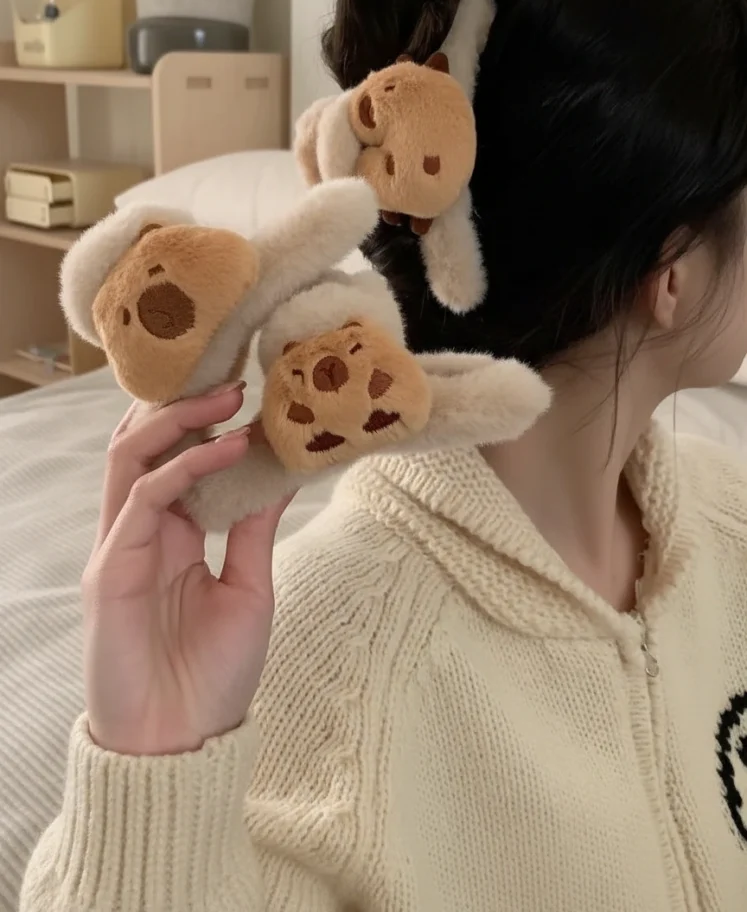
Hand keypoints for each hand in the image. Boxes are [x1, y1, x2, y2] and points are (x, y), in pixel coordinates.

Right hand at [82, 383, 290, 755]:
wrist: (183, 744)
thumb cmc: (214, 674)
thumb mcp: (249, 587)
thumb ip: (254, 528)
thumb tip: (282, 471)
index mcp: (172, 535)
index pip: (175, 457)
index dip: (203, 420)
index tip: (251, 389)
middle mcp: (140, 532)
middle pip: (144, 446)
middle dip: (184, 405)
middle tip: (236, 375)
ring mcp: (119, 548)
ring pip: (130, 458)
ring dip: (177, 420)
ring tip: (230, 395)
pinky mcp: (108, 571)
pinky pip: (141, 500)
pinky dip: (183, 468)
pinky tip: (227, 449)